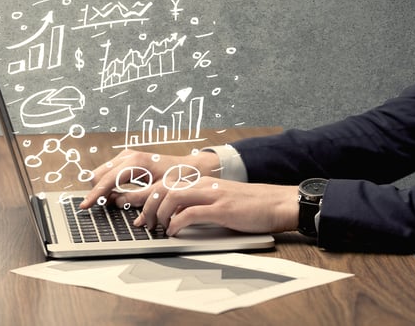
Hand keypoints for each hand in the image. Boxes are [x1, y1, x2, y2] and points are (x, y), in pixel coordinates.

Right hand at [78, 149, 220, 209]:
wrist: (191, 166)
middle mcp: (129, 155)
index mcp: (136, 162)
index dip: (95, 195)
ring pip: (103, 172)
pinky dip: (109, 183)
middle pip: (99, 174)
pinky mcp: (128, 159)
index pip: (107, 180)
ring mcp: (127, 155)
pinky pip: (110, 172)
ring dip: (104, 187)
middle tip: (101, 207)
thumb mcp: (159, 191)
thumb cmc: (179, 177)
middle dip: (98, 191)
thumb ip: (136, 197)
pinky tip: (116, 194)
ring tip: (110, 202)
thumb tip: (115, 203)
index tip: (85, 206)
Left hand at [132, 177, 298, 235]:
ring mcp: (213, 195)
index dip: (147, 197)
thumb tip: (178, 217)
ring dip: (158, 214)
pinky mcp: (221, 209)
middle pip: (164, 188)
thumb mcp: (221, 200)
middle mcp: (204, 185)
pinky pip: (190, 214)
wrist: (277, 203)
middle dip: (146, 205)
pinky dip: (176, 223)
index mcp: (203, 182)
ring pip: (173, 197)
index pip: (166, 183)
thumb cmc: (251, 205)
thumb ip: (200, 204)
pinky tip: (173, 232)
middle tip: (142, 223)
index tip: (137, 212)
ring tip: (156, 228)